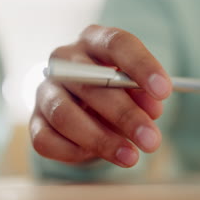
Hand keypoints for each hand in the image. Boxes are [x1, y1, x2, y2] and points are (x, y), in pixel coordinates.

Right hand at [30, 25, 171, 167]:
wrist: (86, 109)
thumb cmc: (117, 93)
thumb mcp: (137, 90)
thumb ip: (145, 96)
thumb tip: (152, 110)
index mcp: (94, 41)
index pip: (116, 44)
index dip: (141, 66)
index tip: (164, 92)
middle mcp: (65, 60)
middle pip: (91, 83)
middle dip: (125, 115)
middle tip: (152, 140)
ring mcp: (45, 90)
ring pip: (65, 114)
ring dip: (101, 139)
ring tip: (131, 158)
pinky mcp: (35, 120)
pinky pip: (46, 140)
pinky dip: (73, 152)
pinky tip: (94, 156)